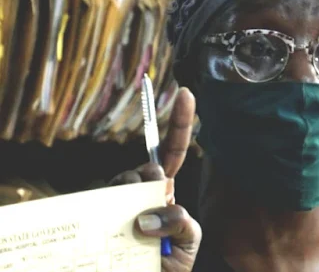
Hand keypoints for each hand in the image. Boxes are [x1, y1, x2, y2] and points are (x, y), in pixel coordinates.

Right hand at [110, 87, 200, 271]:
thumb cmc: (169, 265)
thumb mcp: (188, 242)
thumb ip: (183, 223)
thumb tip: (151, 212)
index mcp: (165, 194)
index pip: (174, 152)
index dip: (180, 123)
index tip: (186, 93)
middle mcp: (142, 193)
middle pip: (147, 167)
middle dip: (152, 178)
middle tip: (152, 206)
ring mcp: (120, 203)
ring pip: (126, 181)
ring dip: (134, 200)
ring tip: (137, 229)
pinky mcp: (100, 214)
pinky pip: (105, 200)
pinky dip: (113, 212)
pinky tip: (121, 227)